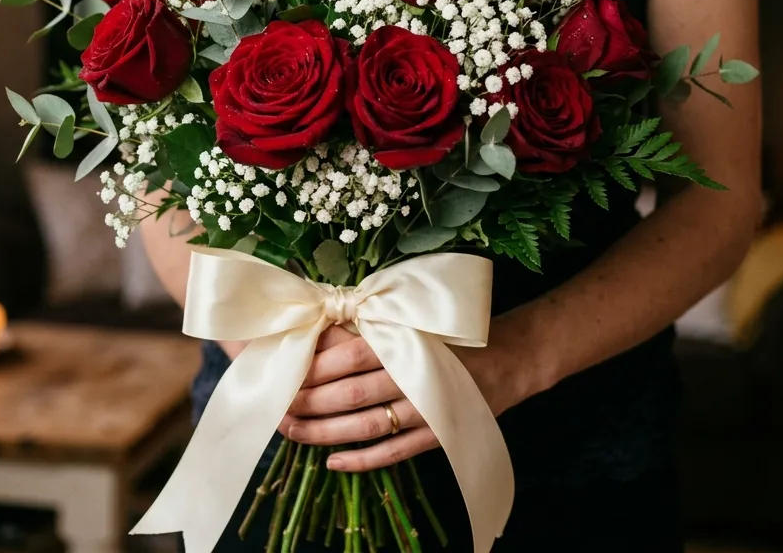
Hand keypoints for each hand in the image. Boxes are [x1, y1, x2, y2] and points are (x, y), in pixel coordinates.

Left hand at [279, 311, 550, 472]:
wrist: (507, 358)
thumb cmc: (447, 334)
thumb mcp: (408, 320)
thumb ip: (366, 327)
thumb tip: (315, 332)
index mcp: (404, 340)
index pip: (350, 354)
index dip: (314, 367)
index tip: (283, 373)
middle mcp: (413, 375)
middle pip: (350, 391)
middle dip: (308, 401)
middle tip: (275, 405)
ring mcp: (425, 408)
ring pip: (366, 425)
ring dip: (324, 431)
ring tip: (291, 431)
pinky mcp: (436, 435)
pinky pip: (394, 452)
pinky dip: (362, 460)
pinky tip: (333, 461)